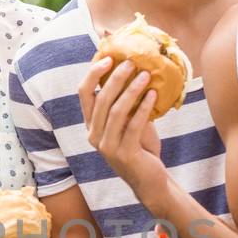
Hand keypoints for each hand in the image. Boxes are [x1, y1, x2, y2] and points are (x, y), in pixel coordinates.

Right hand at [78, 57, 169, 204]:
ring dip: (132, 90)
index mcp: (91, 124)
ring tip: (146, 75)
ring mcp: (107, 146)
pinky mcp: (123, 154)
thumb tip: (138, 69)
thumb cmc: (141, 147)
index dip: (93, 73)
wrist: (149, 180)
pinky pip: (133, 125)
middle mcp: (93, 135)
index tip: (108, 57)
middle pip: (100, 99)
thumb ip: (128, 102)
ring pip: (115, 111)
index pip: (84, 93)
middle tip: (132, 62)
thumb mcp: (130, 121)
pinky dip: (143, 108)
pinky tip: (153, 95)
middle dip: (115, 77)